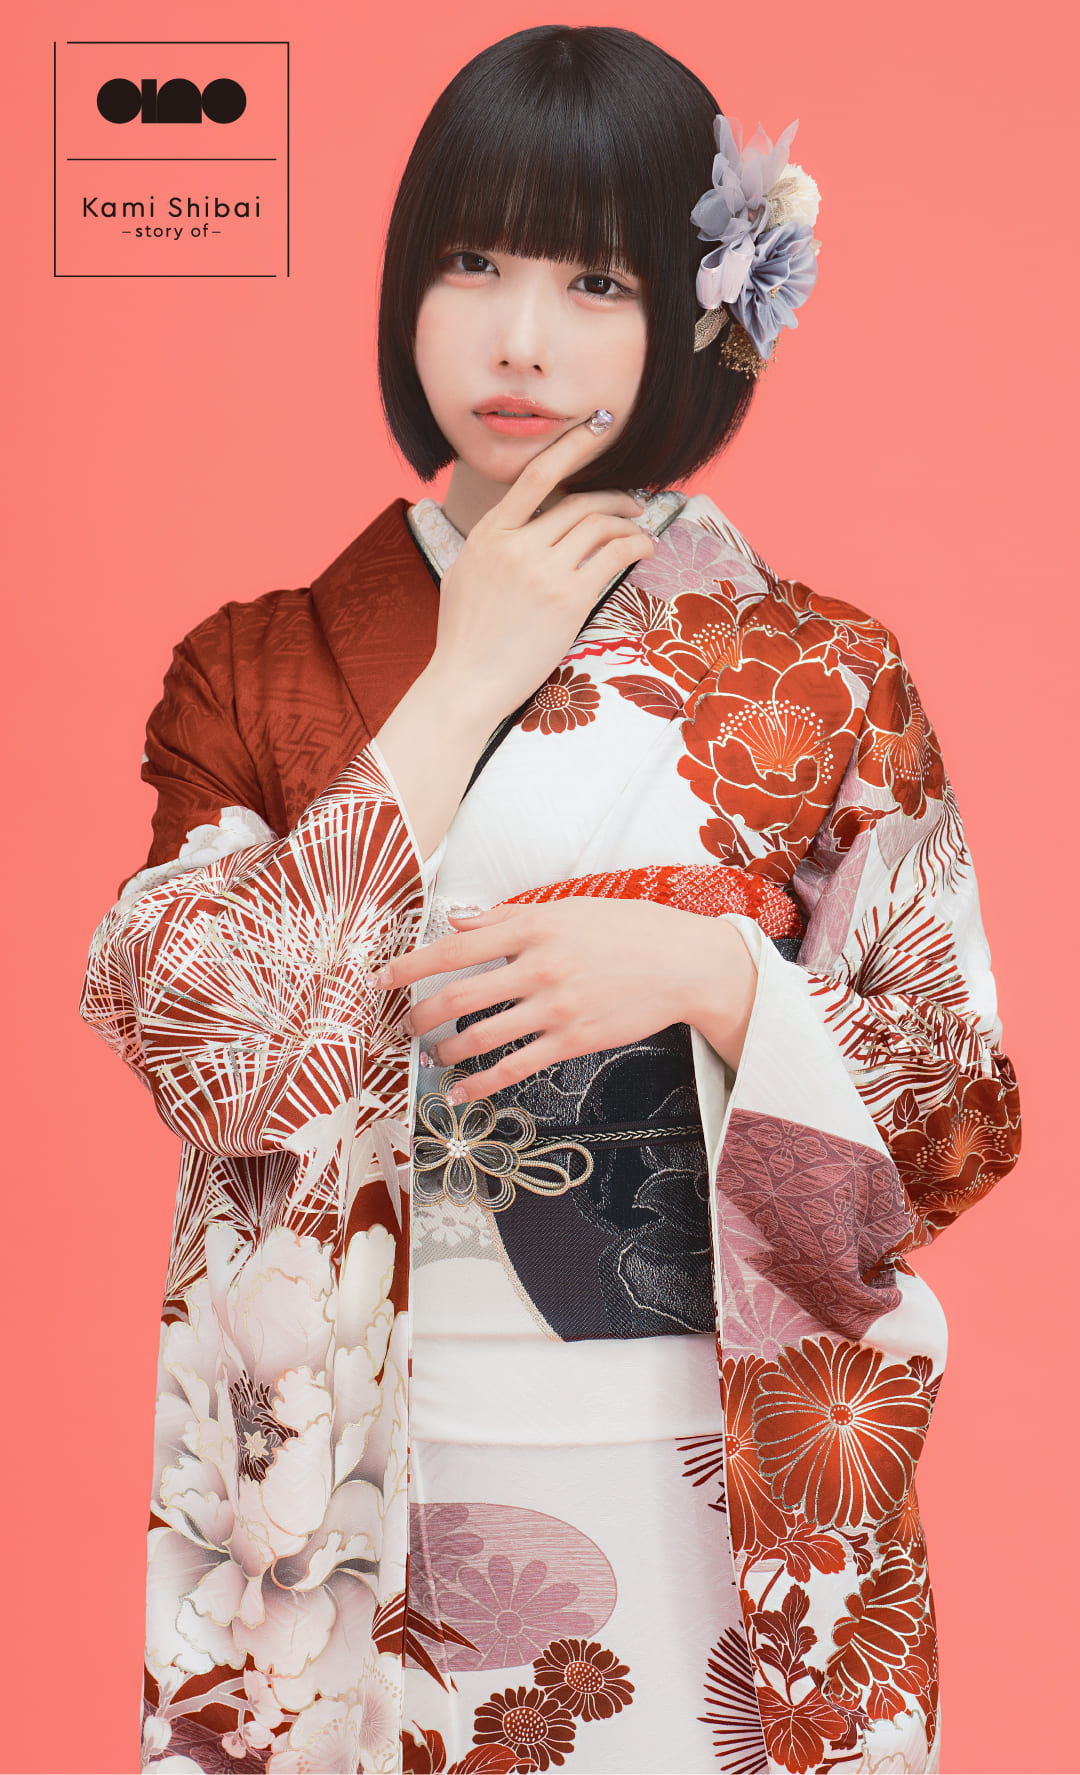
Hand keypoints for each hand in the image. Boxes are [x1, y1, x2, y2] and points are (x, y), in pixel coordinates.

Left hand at [375, 898, 759, 1099]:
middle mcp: (540, 966)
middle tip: (405, 1024)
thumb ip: (508, 917)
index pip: (455, 947)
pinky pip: (515, 1067)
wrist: (685, 965)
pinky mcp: (572, 1041)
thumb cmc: (629, 929)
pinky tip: (459, 1093)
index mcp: (534, 926)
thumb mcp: (569, 908)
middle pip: (459, 995)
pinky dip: (480, 1084)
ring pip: (481, 1035)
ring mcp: (556, 1007)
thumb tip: (457, 922)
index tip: (382, 978)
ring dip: (446, 1049)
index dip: (410, 965)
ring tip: (432, 1054)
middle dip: (421, 1014)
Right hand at [427, 414, 656, 727]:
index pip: (537, 475)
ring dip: (629, 523)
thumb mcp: (466, 574)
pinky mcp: (568, 600)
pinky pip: (613, 557)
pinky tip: (643, 549)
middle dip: (616, 497)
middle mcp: (516, 545)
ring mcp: (543, 571)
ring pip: (600, 525)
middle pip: (580, 501)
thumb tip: (521, 526)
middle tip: (635, 503)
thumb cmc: (464, 637)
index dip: (574, 444)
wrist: (464, 684)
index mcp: (488, 533)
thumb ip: (494, 544)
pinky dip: (635, 545)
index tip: (600, 426)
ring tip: (640, 532)